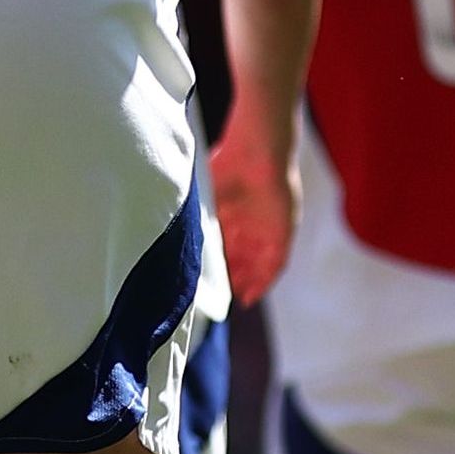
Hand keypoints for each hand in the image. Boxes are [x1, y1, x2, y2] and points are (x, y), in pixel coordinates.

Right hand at [207, 119, 294, 299]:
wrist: (256, 153)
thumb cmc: (226, 167)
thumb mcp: (203, 198)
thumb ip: (193, 221)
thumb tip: (169, 245)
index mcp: (232, 211)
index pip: (225, 245)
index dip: (217, 266)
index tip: (205, 284)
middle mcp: (251, 222)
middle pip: (243, 257)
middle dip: (233, 278)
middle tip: (220, 297)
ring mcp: (269, 227)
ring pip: (259, 263)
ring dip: (249, 283)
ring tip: (235, 300)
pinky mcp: (284, 231)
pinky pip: (277, 262)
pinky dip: (265, 280)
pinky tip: (253, 294)